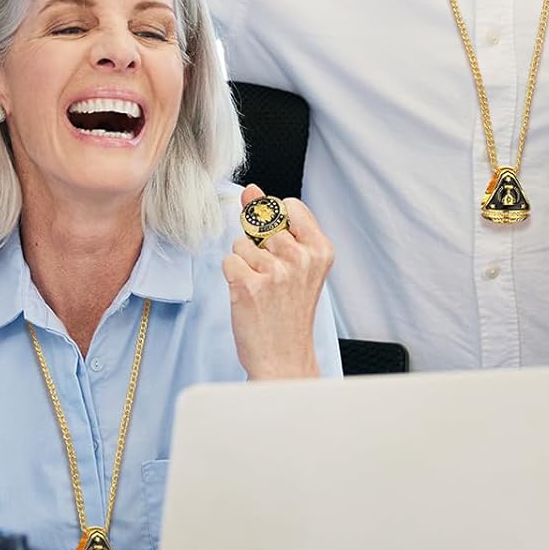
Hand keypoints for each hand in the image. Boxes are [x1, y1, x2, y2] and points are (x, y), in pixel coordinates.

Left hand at [223, 184, 331, 379]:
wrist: (284, 358)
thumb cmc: (290, 314)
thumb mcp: (298, 265)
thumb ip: (275, 223)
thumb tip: (251, 190)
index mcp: (320, 250)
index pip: (288, 206)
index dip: (277, 224)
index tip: (280, 249)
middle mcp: (301, 258)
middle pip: (261, 224)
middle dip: (259, 247)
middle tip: (272, 279)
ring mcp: (275, 271)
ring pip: (241, 244)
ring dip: (244, 264)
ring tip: (261, 290)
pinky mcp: (248, 285)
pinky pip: (228, 261)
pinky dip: (233, 278)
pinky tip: (249, 297)